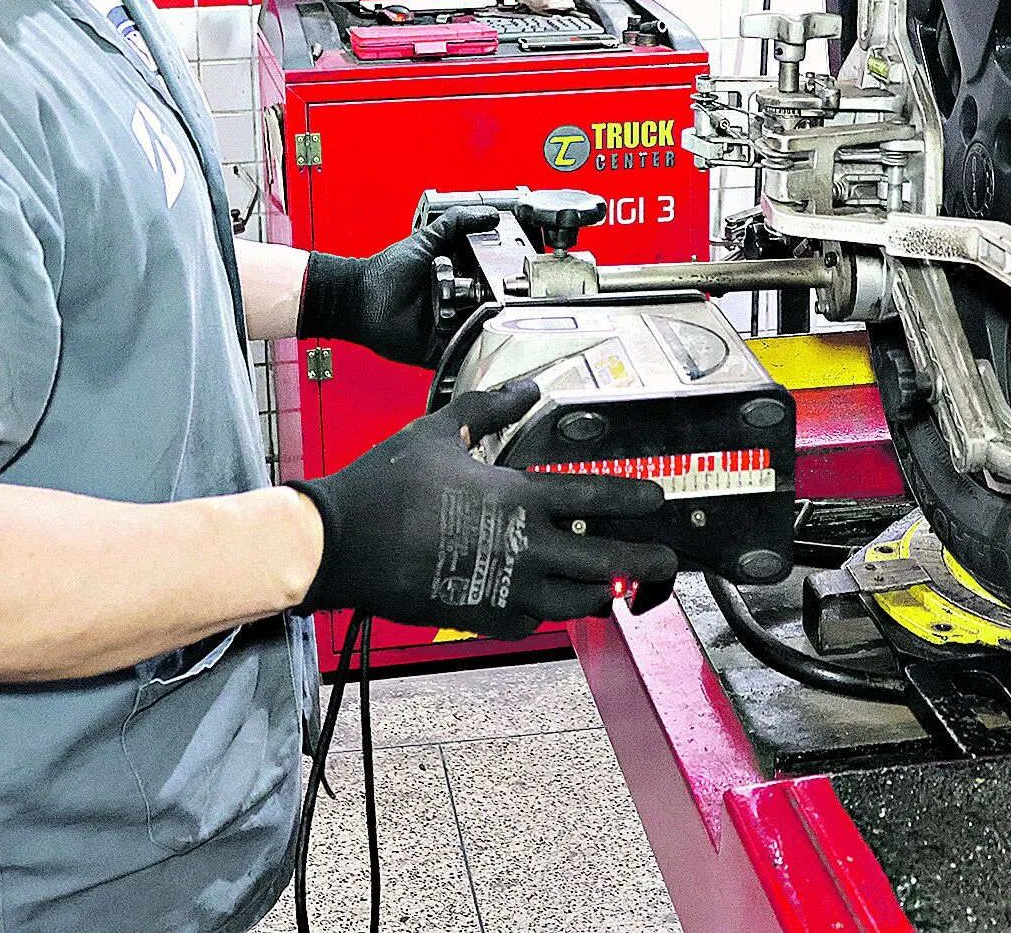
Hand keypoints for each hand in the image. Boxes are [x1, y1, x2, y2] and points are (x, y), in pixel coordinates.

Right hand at [287, 380, 678, 638]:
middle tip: (667, 560)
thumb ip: (491, 409)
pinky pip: (529, 623)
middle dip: (642, 560)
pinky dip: (545, 614)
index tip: (657, 500)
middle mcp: (522, 548)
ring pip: (573, 600)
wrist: (342, 543)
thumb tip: (529, 388)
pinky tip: (547, 605)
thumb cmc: (387, 485)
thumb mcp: (439, 430)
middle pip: (602, 559)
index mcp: (516, 497)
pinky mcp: (480, 616)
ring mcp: (504, 589)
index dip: (631, 498)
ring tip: (616, 587)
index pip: (593, 496)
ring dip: (600, 592)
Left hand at [298, 206, 497, 367]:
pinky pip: (466, 350)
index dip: (500, 273)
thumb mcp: (425, 239)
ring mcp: (454, 326)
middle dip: (492, 298)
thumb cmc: (386, 273)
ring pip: (483, 327)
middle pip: (493, 303)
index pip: (494, 276)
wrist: (361, 301)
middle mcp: (461, 302)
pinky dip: (468, 343)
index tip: (505, 269)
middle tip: (481, 290)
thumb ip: (457, 222)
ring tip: (460, 305)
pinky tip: (460, 327)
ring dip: (478, 318)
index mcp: (461, 276)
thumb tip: (491, 215)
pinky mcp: (445, 348)